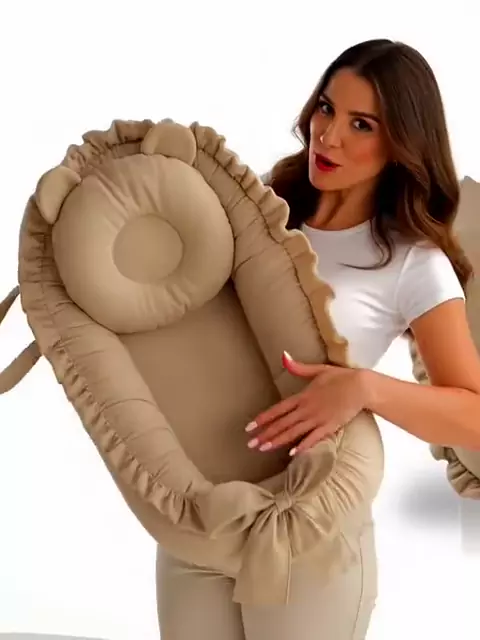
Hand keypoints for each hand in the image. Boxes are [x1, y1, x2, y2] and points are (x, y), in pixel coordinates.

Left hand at [246, 351, 367, 455]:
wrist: (361, 386)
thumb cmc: (341, 377)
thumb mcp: (318, 369)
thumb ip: (298, 367)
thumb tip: (283, 356)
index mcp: (303, 396)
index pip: (278, 409)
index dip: (263, 418)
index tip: (250, 427)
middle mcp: (307, 409)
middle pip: (282, 423)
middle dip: (265, 434)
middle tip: (251, 444)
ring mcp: (318, 419)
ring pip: (293, 433)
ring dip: (277, 441)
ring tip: (263, 449)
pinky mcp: (329, 427)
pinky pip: (313, 439)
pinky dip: (302, 446)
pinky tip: (292, 454)